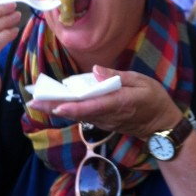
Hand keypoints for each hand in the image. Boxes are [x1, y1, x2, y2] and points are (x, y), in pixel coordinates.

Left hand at [29, 65, 181, 140]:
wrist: (162, 125)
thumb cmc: (154, 100)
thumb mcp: (141, 82)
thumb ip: (117, 77)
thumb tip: (95, 71)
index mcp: (119, 103)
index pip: (92, 106)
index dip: (73, 107)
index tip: (56, 105)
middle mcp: (108, 116)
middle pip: (78, 112)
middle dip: (54, 106)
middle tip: (33, 101)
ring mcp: (105, 122)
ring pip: (78, 115)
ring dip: (58, 108)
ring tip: (38, 100)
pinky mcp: (104, 123)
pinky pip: (84, 116)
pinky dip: (69, 110)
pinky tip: (55, 103)